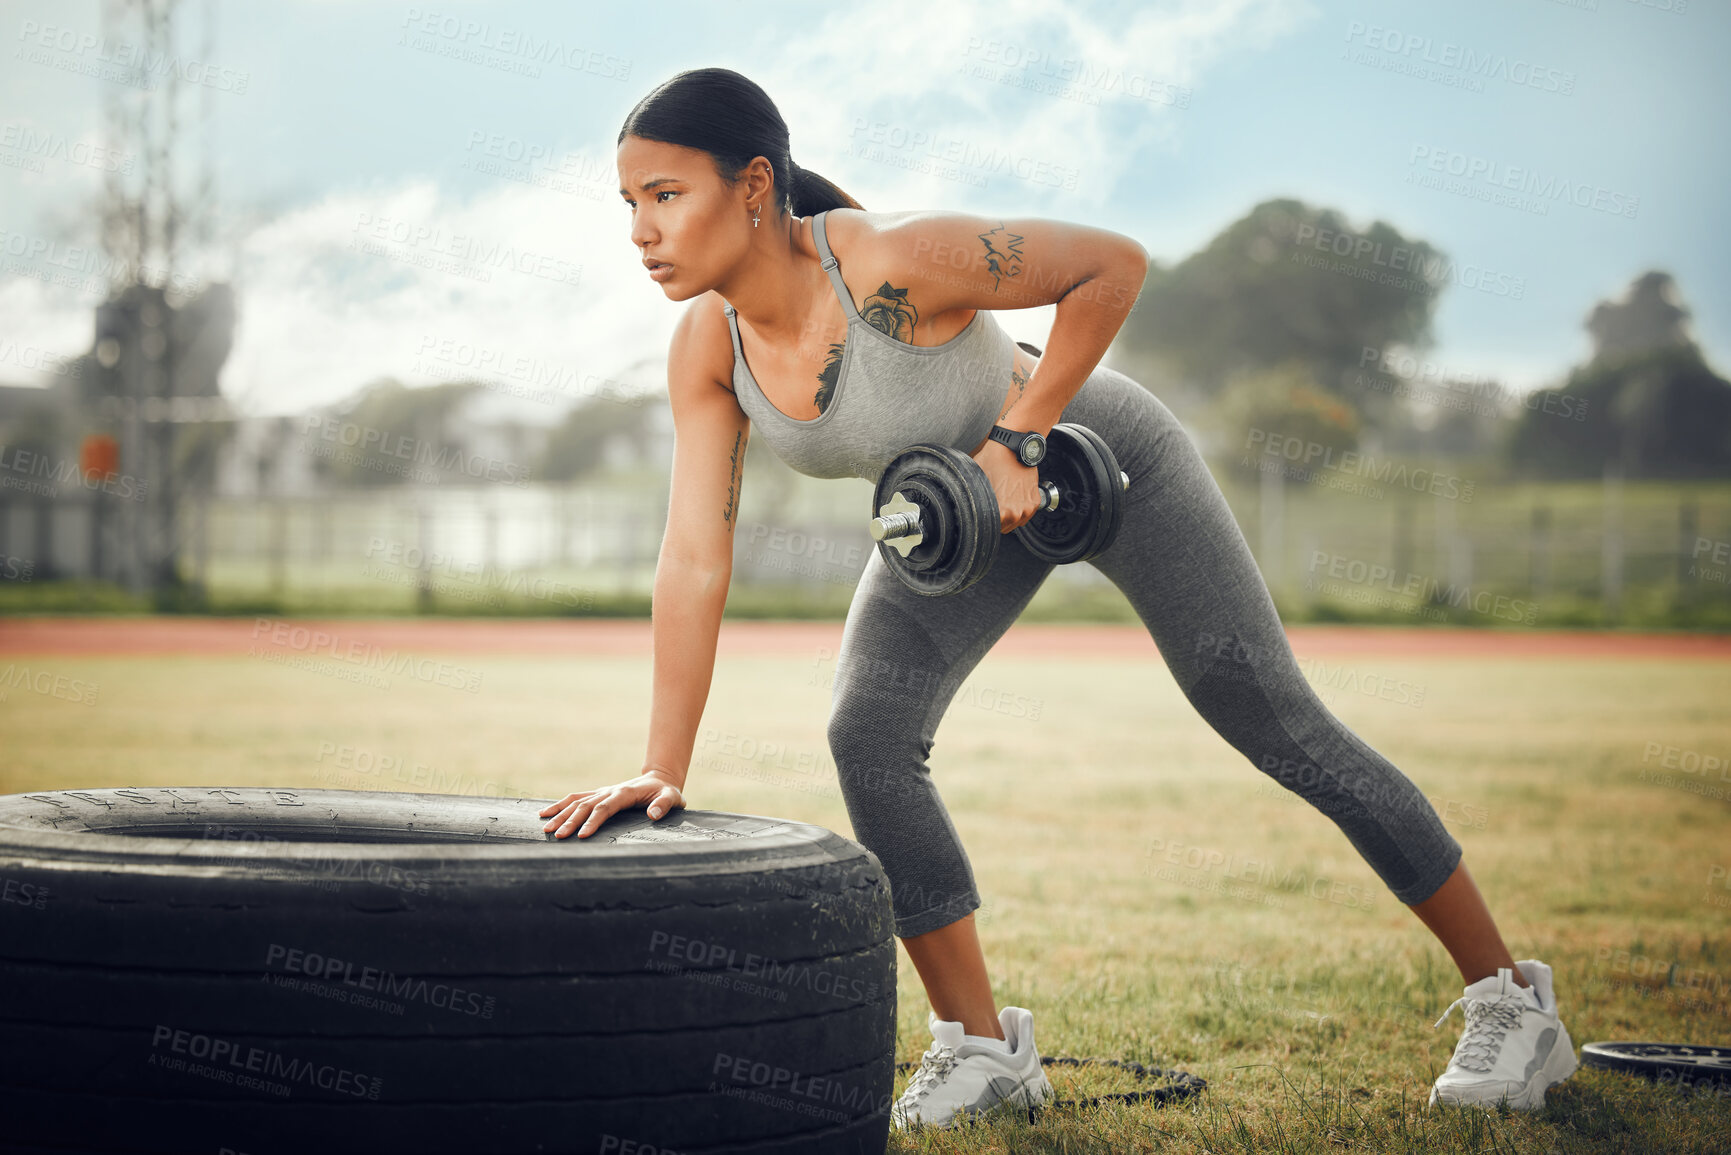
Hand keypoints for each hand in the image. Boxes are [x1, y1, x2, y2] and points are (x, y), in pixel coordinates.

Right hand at [538, 770, 685, 839]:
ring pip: (576, 801)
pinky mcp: (598, 794)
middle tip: (558, 836)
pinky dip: (559, 805)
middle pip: (585, 806)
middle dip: (570, 821)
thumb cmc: (667, 792)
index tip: (582, 836)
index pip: (604, 808)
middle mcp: (609, 791)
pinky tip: (545, 813)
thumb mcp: (673, 797)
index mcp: (624, 793)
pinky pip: (576, 798)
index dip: (593, 821)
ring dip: (560, 814)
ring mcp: (602, 792)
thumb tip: (653, 814)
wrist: (660, 779)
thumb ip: (664, 805)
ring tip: (545, 828)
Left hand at [972, 438, 1042, 532]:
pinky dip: (1019, 507)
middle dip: (997, 518)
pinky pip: (1025, 513)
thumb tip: (965, 510)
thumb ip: (972, 501)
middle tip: (992, 503)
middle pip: (1003, 528)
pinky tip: (1012, 495)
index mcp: (1002, 512)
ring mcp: (1028, 508)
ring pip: (1015, 522)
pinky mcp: (1035, 501)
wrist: (1012, 447)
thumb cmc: (993, 461)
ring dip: (1009, 514)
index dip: (984, 520)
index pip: (991, 528)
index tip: (982, 513)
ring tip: (1002, 498)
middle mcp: (1017, 513)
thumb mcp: (976, 482)